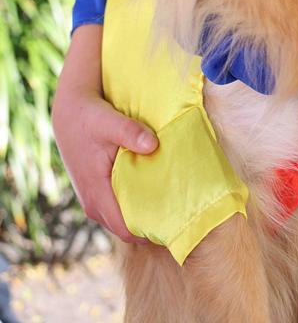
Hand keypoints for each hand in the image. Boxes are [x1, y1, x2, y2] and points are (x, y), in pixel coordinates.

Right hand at [52, 25, 157, 242]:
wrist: (69, 113)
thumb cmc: (89, 118)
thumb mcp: (109, 121)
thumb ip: (130, 133)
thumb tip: (153, 145)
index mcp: (97, 193)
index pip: (127, 229)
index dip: (151, 231)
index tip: (176, 222)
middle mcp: (94, 204)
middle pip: (127, 230)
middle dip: (151, 224)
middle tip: (180, 212)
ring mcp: (94, 200)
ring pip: (122, 219)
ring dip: (143, 213)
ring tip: (171, 201)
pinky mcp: (98, 192)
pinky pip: (119, 207)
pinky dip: (135, 202)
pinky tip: (154, 189)